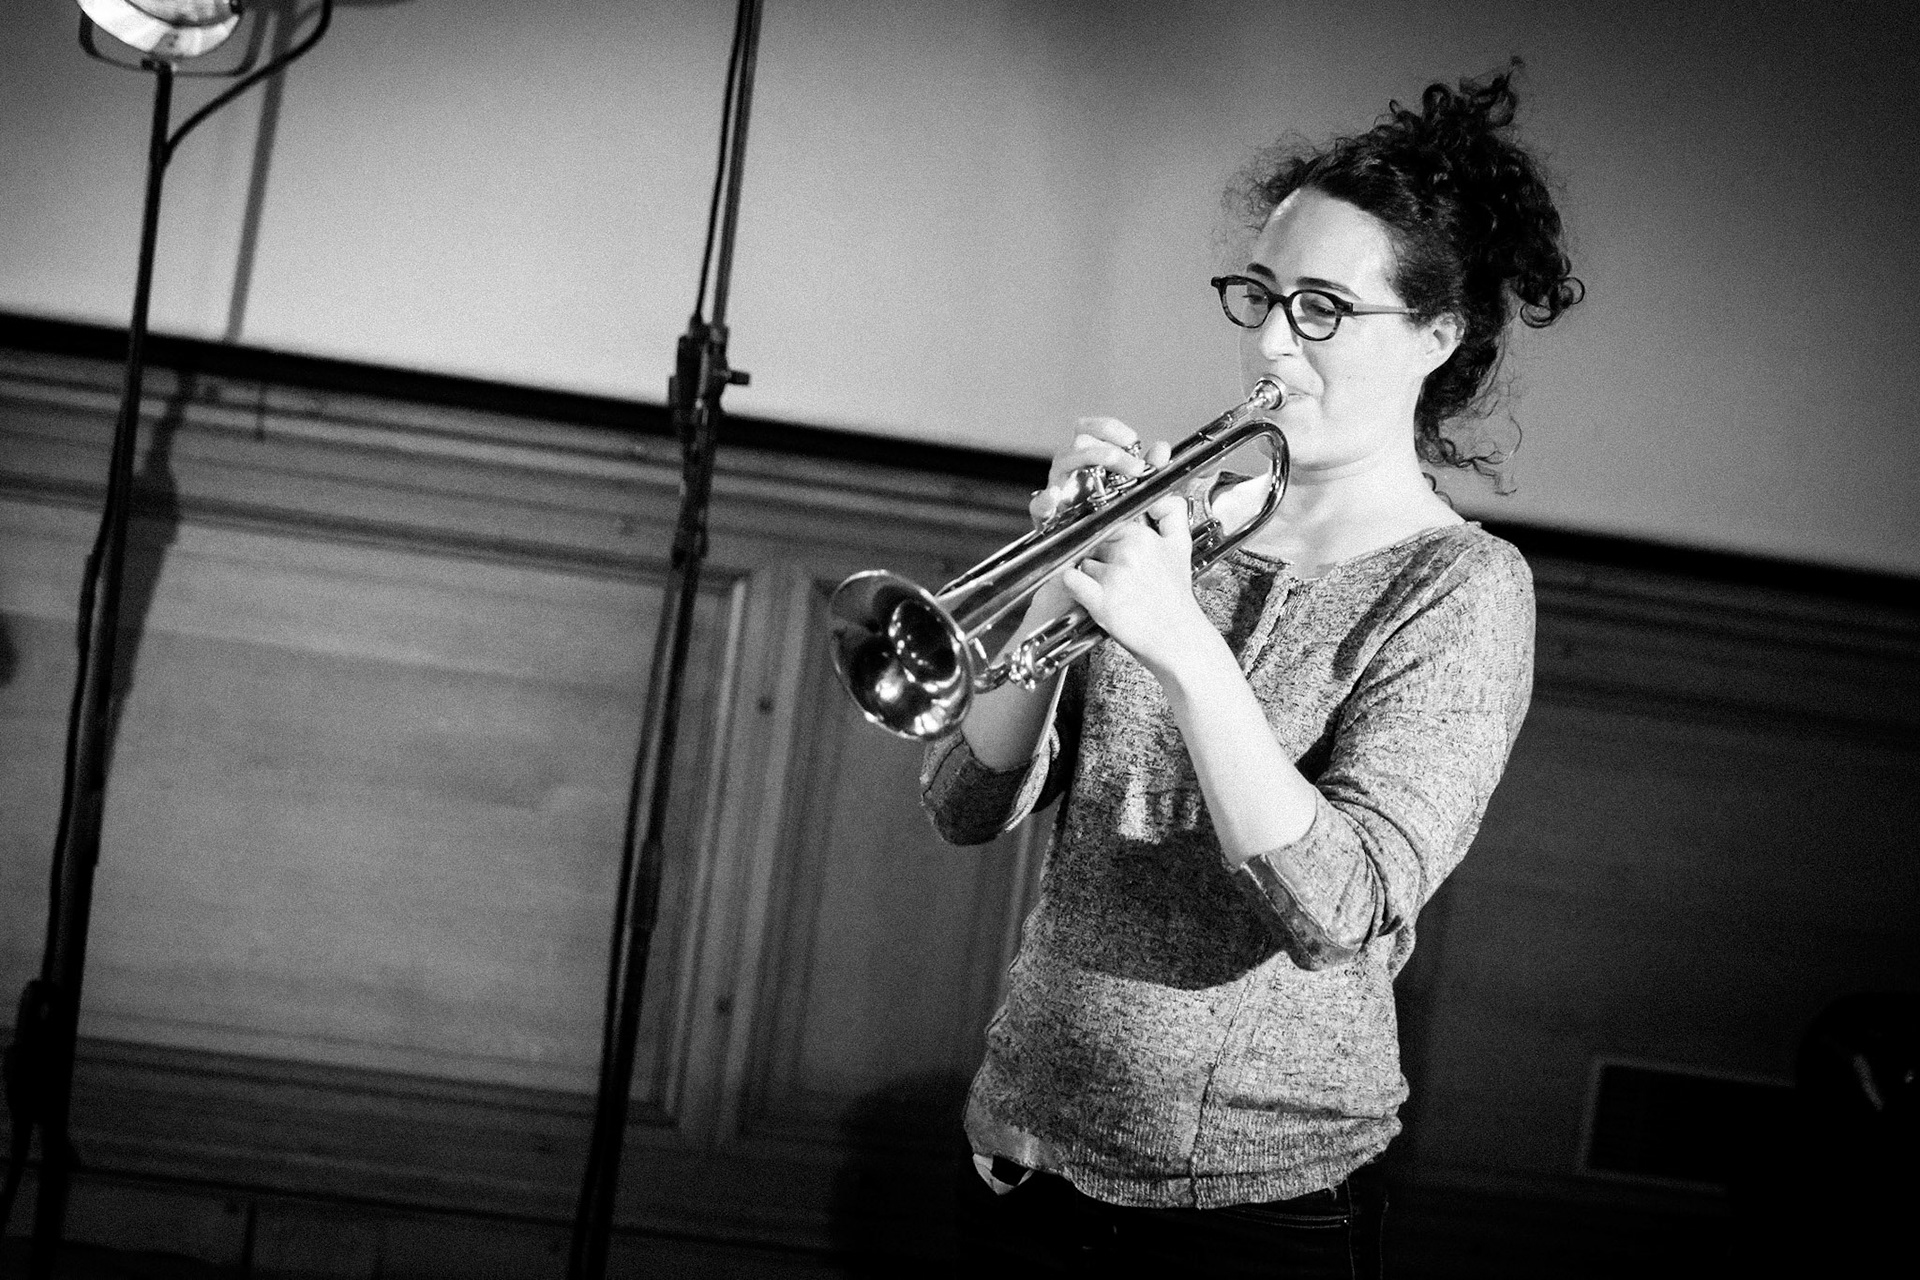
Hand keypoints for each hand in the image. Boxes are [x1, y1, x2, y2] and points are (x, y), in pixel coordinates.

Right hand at [1017, 418, 1160, 632]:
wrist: (1109, 601)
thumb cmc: (1125, 562)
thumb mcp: (1149, 523)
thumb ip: (1154, 486)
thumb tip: (1161, 452)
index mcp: (1102, 477)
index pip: (1100, 438)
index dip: (1112, 430)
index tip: (1133, 439)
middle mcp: (1080, 483)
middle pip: (1080, 444)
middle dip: (1106, 449)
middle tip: (1132, 466)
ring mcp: (1062, 501)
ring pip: (1061, 464)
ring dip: (1083, 463)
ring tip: (1105, 473)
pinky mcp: (1047, 525)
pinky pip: (1039, 506)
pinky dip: (1045, 500)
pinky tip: (1056, 499)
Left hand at [1059, 481, 1211, 679]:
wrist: (1178, 638)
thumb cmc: (1175, 598)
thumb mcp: (1181, 548)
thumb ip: (1173, 514)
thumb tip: (1161, 497)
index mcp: (1145, 537)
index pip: (1109, 525)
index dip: (1108, 539)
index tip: (1113, 552)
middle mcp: (1129, 553)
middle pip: (1093, 543)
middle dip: (1099, 557)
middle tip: (1116, 577)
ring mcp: (1114, 576)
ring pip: (1082, 561)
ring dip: (1089, 574)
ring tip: (1110, 590)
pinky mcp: (1102, 601)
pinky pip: (1070, 580)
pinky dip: (1072, 584)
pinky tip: (1086, 593)